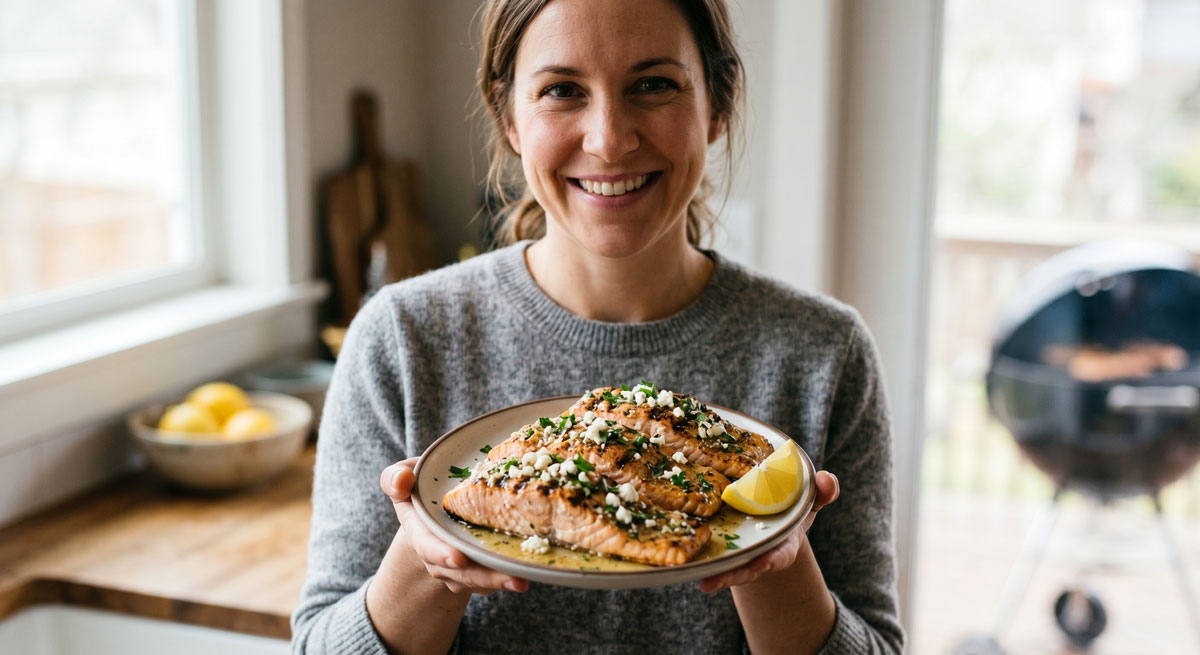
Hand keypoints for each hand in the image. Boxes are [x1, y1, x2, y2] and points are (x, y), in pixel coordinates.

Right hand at [380, 458, 528, 594]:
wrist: (436, 512)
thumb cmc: (421, 489)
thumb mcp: (404, 477)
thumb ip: (395, 478)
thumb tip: (401, 480)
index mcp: (420, 531)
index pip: (427, 546)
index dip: (441, 553)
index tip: (457, 558)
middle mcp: (439, 556)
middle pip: (461, 572)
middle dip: (485, 577)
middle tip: (514, 579)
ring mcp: (460, 567)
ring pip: (480, 579)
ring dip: (502, 581)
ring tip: (525, 579)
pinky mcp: (480, 570)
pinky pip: (493, 578)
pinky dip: (509, 575)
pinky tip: (529, 570)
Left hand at [698, 470, 839, 592]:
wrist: (769, 515)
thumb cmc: (790, 509)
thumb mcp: (808, 499)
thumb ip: (822, 491)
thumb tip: (828, 480)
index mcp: (783, 542)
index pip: (781, 554)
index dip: (772, 559)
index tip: (762, 563)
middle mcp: (760, 552)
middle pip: (749, 568)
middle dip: (735, 575)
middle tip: (715, 582)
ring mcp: (740, 552)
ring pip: (729, 567)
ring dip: (717, 575)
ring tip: (704, 581)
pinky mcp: (721, 547)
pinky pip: (711, 555)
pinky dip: (702, 562)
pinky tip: (686, 565)